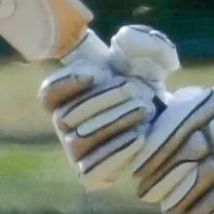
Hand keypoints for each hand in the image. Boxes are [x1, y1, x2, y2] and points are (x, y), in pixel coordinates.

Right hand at [38, 23, 177, 180]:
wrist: (165, 118)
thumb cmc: (148, 82)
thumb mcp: (150, 56)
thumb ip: (141, 42)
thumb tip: (124, 39)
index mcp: (66, 95)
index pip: (48, 95)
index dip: (66, 84)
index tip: (97, 72)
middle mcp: (65, 125)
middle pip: (68, 117)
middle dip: (104, 101)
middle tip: (136, 92)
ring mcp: (76, 152)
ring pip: (80, 142)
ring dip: (113, 124)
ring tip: (144, 112)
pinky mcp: (92, 174)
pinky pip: (91, 170)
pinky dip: (115, 154)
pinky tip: (139, 139)